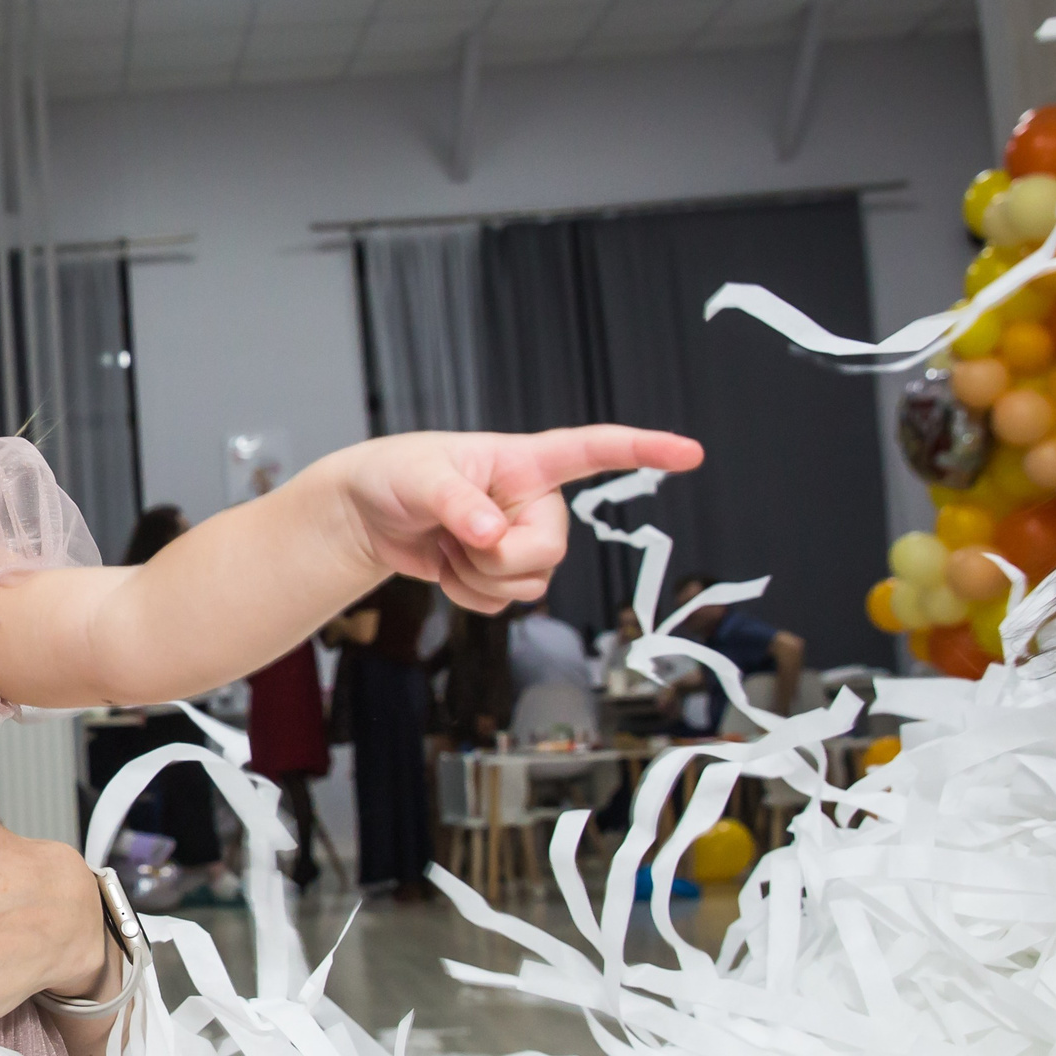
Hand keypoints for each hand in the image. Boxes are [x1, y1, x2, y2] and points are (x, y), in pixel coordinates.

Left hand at [323, 426, 700, 611]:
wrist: (367, 514)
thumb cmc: (396, 475)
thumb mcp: (421, 478)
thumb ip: (457, 502)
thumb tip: (491, 534)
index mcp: (526, 462)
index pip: (593, 450)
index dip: (643, 450)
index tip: (688, 452)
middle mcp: (534, 503)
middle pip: (551, 552)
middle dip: (499, 559)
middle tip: (459, 538)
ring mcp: (520, 541)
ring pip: (530, 586)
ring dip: (479, 578)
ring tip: (448, 544)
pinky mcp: (501, 574)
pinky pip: (503, 606)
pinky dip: (469, 596)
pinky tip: (447, 566)